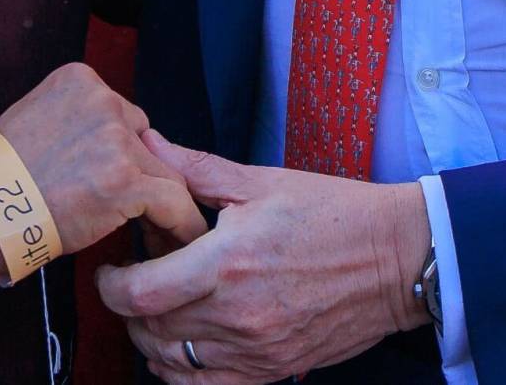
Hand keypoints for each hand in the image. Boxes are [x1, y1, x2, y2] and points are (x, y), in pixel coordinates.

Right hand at [0, 64, 206, 283]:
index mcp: (80, 79)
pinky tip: (178, 236)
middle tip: (128, 207)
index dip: (120, 151)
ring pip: (163, 171)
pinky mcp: (126, 179)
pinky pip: (173, 201)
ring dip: (156, 200)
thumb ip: (75, 120)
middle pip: (145, 140)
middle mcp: (103, 99)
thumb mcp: (35, 117)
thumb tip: (104, 145)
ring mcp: (116, 138)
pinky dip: (180, 223)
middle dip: (137, 173)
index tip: (114, 178)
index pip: (122, 115)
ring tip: (154, 228)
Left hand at [94, 131, 428, 384]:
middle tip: (133, 282)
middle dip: (127, 309)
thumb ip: (195, 169)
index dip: (110, 287)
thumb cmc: (332, 212)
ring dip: (151, 339)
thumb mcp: (261, 181)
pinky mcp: (274, 370)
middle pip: (150, 330)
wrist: (395, 258)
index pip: (141, 293)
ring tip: (155, 310)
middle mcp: (237, 314)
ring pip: (173, 361)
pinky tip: (180, 347)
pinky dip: (180, 372)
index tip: (110, 270)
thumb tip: (148, 144)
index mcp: (228, 261)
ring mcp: (256, 349)